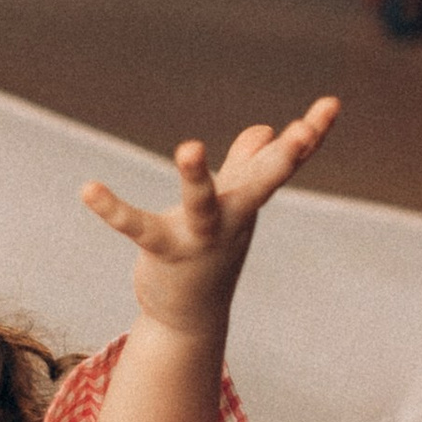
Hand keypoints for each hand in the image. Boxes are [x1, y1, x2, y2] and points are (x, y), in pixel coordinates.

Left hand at [80, 97, 338, 338]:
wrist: (189, 317)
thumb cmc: (211, 251)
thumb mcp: (232, 204)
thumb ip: (246, 164)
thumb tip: (264, 129)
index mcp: (248, 198)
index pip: (285, 161)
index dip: (310, 134)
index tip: (333, 104)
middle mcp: (233, 217)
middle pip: (265, 183)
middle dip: (285, 158)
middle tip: (303, 132)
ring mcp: (200, 237)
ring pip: (203, 204)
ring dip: (197, 177)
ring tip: (190, 146)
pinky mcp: (164, 251)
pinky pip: (139, 228)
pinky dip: (113, 210)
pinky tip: (88, 190)